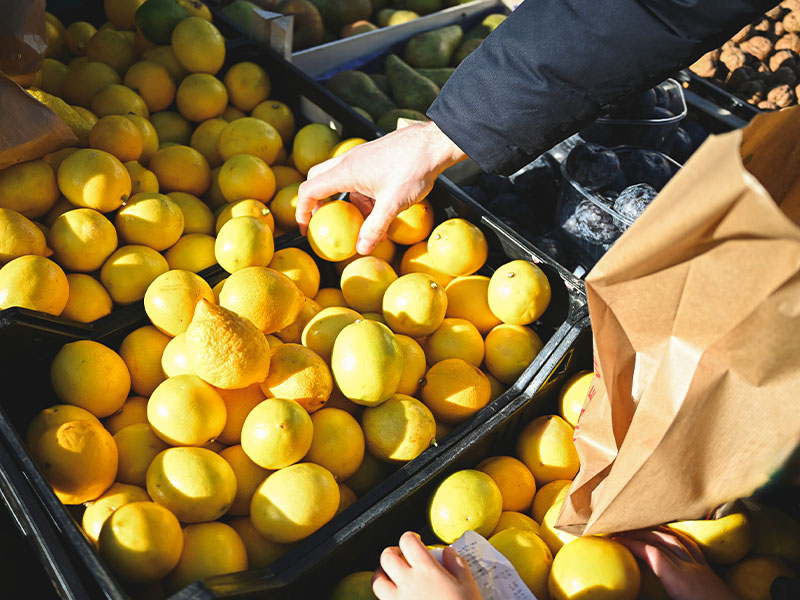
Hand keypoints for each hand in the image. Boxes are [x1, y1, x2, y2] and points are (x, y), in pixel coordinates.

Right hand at [296, 121, 466, 254]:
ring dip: (345, 199)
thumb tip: (361, 248)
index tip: (306, 228)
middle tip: (324, 220)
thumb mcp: (393, 204)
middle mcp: (348, 161)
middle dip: (317, 201)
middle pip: (318, 179)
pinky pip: (357, 175)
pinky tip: (380, 206)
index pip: (309, 190)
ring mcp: (361, 156)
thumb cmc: (413, 168)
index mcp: (346, 172)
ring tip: (362, 219)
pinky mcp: (373, 156)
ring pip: (340, 178)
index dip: (302, 211)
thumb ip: (375, 228)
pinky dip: (361, 192)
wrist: (434, 142)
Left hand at [371, 531, 480, 599]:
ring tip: (393, 577)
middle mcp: (407, 582)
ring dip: (382, 575)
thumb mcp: (468, 585)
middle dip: (393, 553)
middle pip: (386, 557)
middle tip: (403, 556)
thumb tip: (447, 552)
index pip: (407, 541)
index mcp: (426, 570)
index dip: (410, 537)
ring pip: (377, 581)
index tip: (416, 541)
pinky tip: (398, 599)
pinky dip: (386, 598)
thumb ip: (457, 563)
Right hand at [613, 527, 737, 599]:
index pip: (650, 552)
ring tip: (642, 527)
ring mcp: (701, 567)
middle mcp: (690, 567)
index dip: (630, 543)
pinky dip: (677, 537)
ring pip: (678, 539)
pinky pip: (692, 546)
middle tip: (621, 530)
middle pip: (662, 540)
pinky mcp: (710, 571)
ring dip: (657, 530)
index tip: (614, 539)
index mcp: (678, 578)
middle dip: (639, 532)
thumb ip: (653, 595)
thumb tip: (631, 596)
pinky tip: (672, 536)